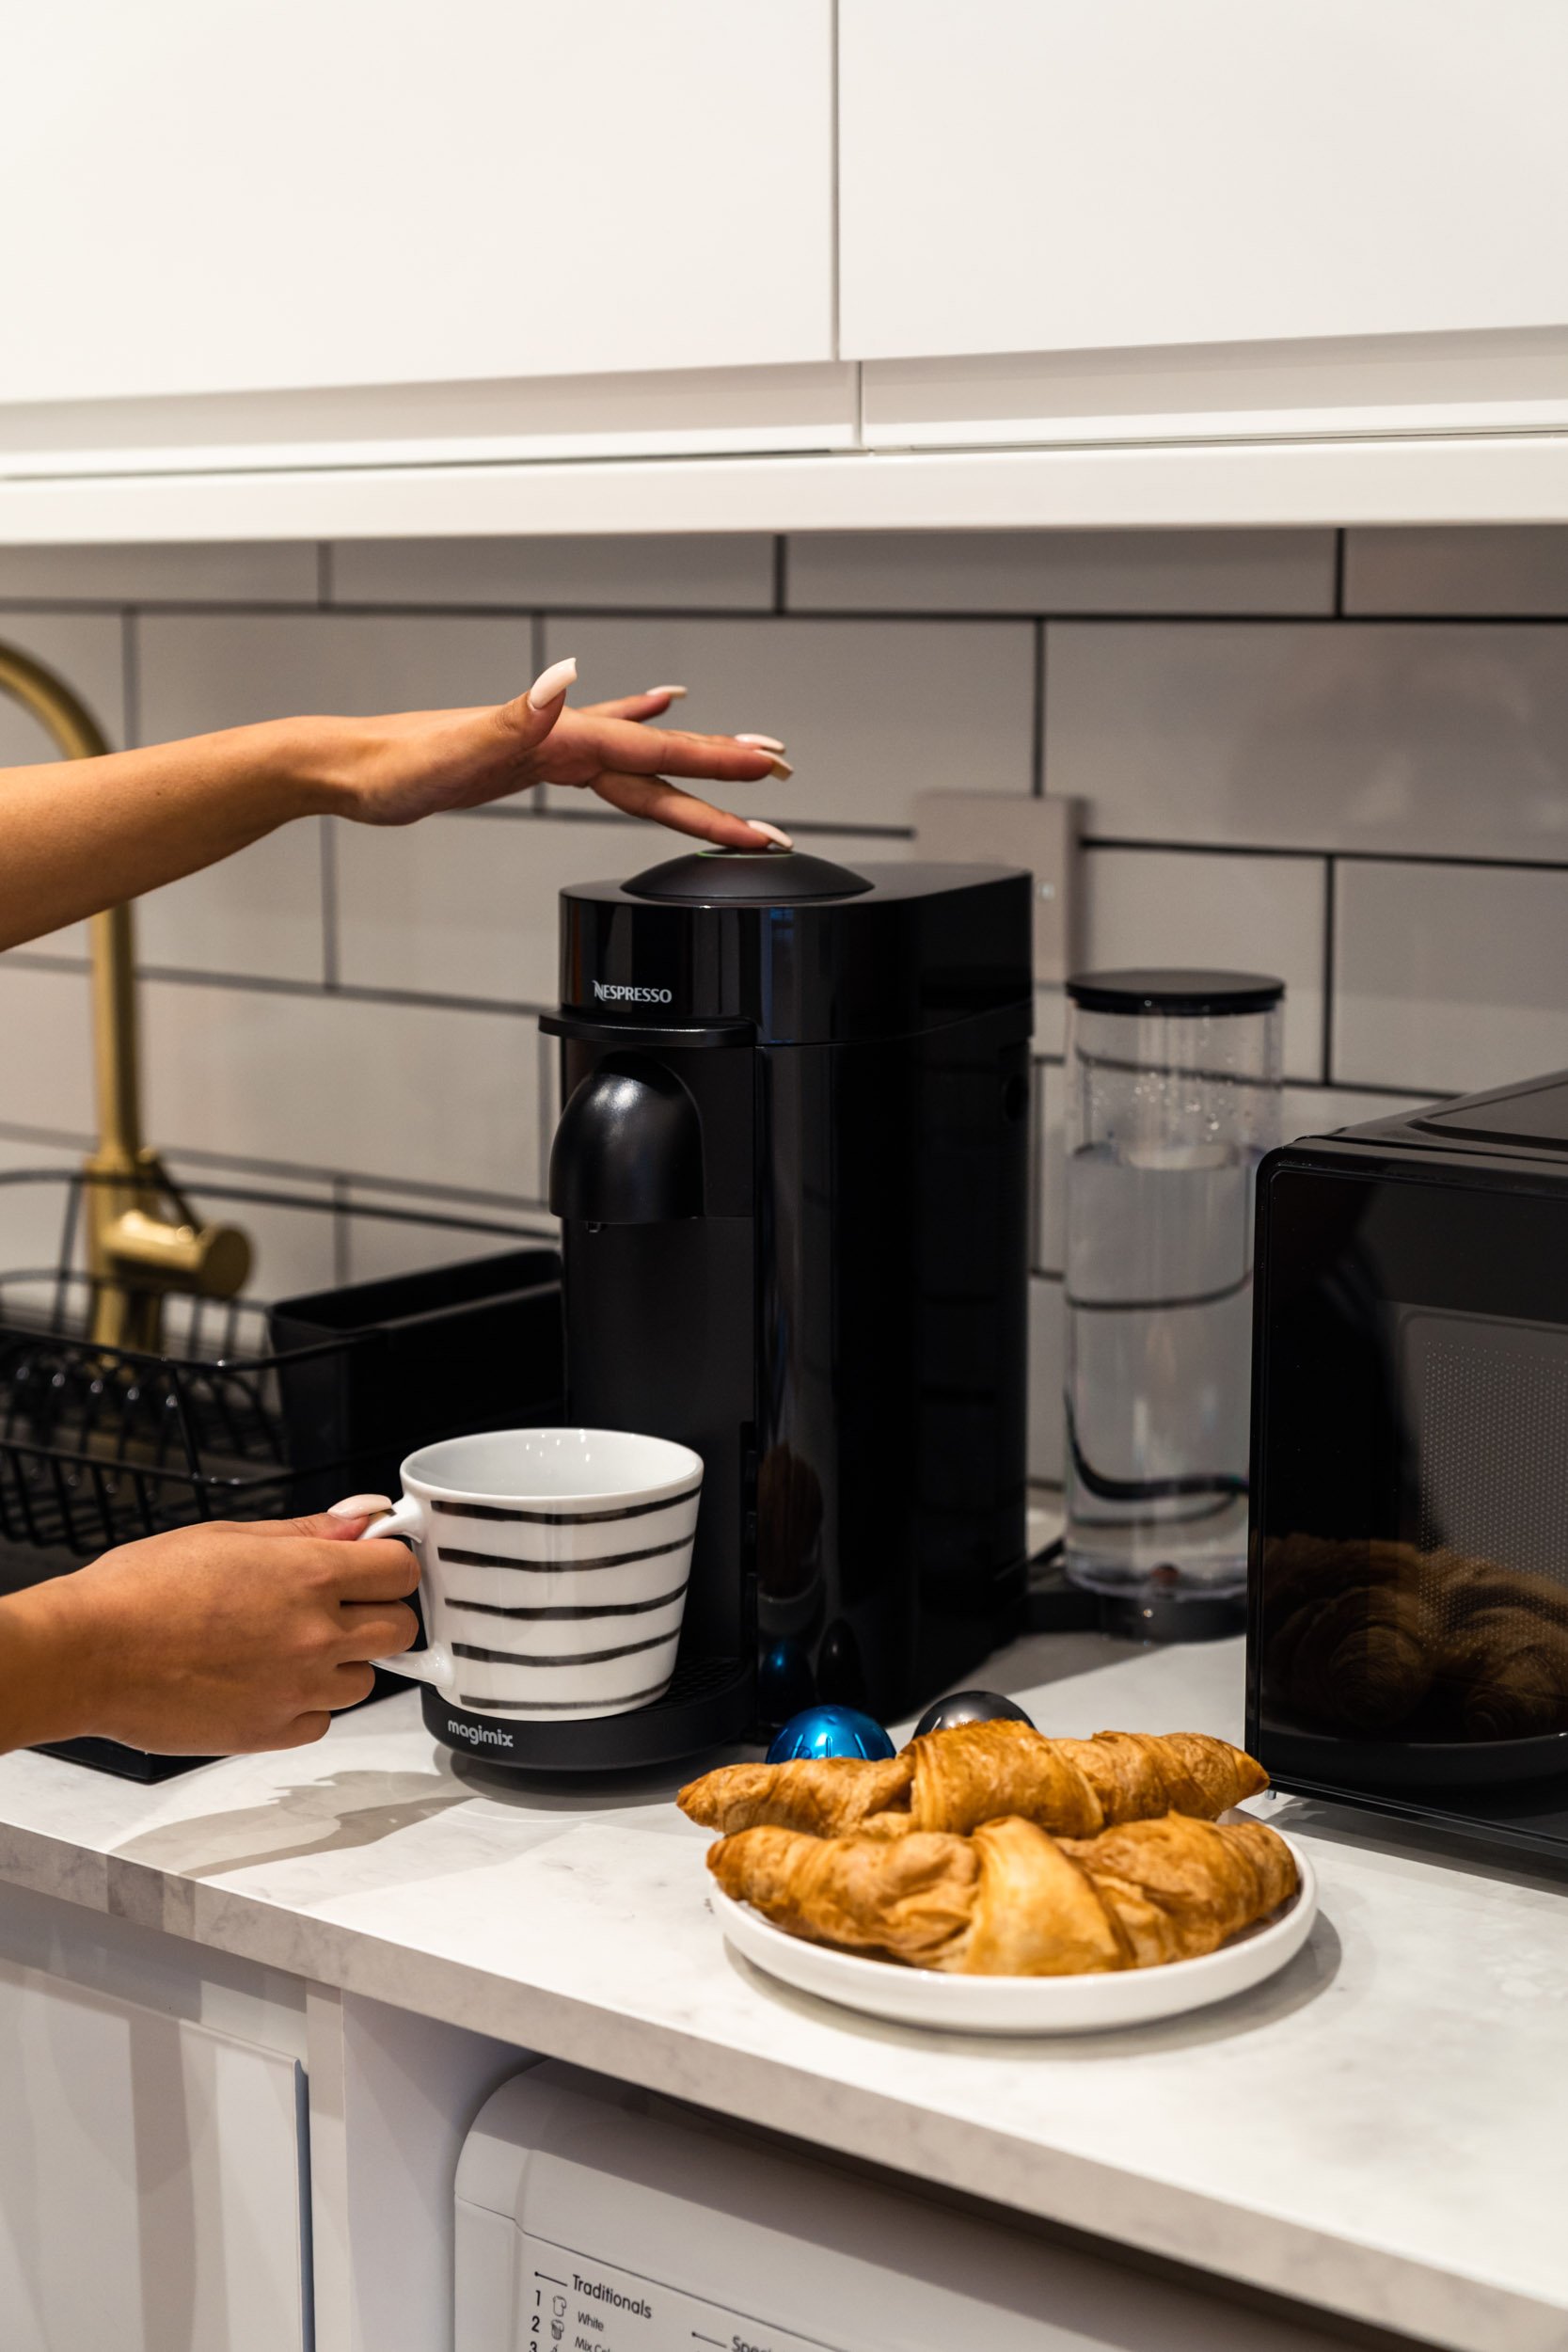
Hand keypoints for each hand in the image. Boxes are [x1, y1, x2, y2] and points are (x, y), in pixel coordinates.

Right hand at [0, 1509, 418, 1755]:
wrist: (87, 1654)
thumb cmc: (141, 1591)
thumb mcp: (229, 1535)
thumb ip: (307, 1532)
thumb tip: (360, 1519)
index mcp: (309, 1576)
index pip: (401, 1571)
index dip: (389, 1565)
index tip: (374, 1566)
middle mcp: (315, 1635)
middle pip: (399, 1628)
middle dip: (377, 1613)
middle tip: (341, 1606)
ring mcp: (297, 1690)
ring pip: (364, 1680)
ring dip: (342, 1663)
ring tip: (289, 1646)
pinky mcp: (270, 1734)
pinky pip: (322, 1721)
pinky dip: (306, 1705)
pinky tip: (269, 1682)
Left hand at [316, 657, 795, 849]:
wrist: (348, 767)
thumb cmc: (392, 766)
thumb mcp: (451, 752)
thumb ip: (512, 717)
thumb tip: (562, 678)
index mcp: (557, 736)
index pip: (653, 754)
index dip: (715, 767)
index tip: (768, 776)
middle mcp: (561, 732)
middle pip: (662, 758)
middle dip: (726, 771)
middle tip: (785, 782)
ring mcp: (551, 745)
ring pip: (643, 762)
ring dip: (696, 766)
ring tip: (750, 765)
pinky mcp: (535, 759)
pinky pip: (609, 755)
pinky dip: (642, 738)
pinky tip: (657, 717)